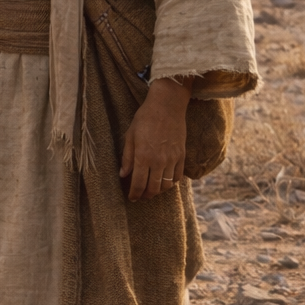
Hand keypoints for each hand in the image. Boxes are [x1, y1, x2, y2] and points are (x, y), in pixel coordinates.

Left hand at [120, 77, 189, 200]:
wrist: (167, 105)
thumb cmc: (145, 118)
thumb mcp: (130, 136)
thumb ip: (127, 157)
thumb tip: (123, 174)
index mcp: (143, 156)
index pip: (138, 183)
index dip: (134, 194)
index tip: (131, 198)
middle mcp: (158, 161)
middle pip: (153, 188)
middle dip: (145, 195)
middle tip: (140, 197)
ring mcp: (172, 159)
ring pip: (166, 185)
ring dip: (158, 191)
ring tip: (151, 191)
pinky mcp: (182, 156)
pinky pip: (177, 177)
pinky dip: (171, 183)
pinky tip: (165, 182)